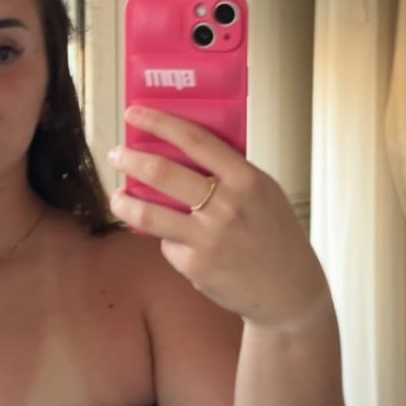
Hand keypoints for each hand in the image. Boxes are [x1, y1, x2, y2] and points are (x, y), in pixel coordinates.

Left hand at [108, 106, 329, 327]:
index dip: (160, 123)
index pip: (196, 141)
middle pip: (163, 173)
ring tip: (117, 197)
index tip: (135, 113)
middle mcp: (227, 206)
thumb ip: (231, 173)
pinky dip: (167, 241)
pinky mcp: (195, 266)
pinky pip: (167, 245)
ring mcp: (208, 238)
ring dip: (124, 202)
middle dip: (130, 160)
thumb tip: (183, 150)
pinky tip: (179, 244)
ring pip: (148, 213)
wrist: (289, 292)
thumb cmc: (275, 237)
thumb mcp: (265, 193)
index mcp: (246, 180)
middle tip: (116, 155)